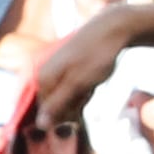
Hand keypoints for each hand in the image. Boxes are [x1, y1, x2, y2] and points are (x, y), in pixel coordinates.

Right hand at [15, 8, 129, 145]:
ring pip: (68, 97)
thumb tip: (40, 125)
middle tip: (89, 89)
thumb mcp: (79, 84)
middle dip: (75, 105)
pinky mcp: (69, 69)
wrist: (112, 28)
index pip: (47, 113)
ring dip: (82, 97)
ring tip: (92, 82)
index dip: (67, 115)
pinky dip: (86, 89)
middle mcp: (45, 75)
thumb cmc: (96, 56)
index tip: (83, 105)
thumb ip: (59, 104)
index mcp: (43, 79)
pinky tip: (93, 80)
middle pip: (57, 106)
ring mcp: (57, 71)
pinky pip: (75, 88)